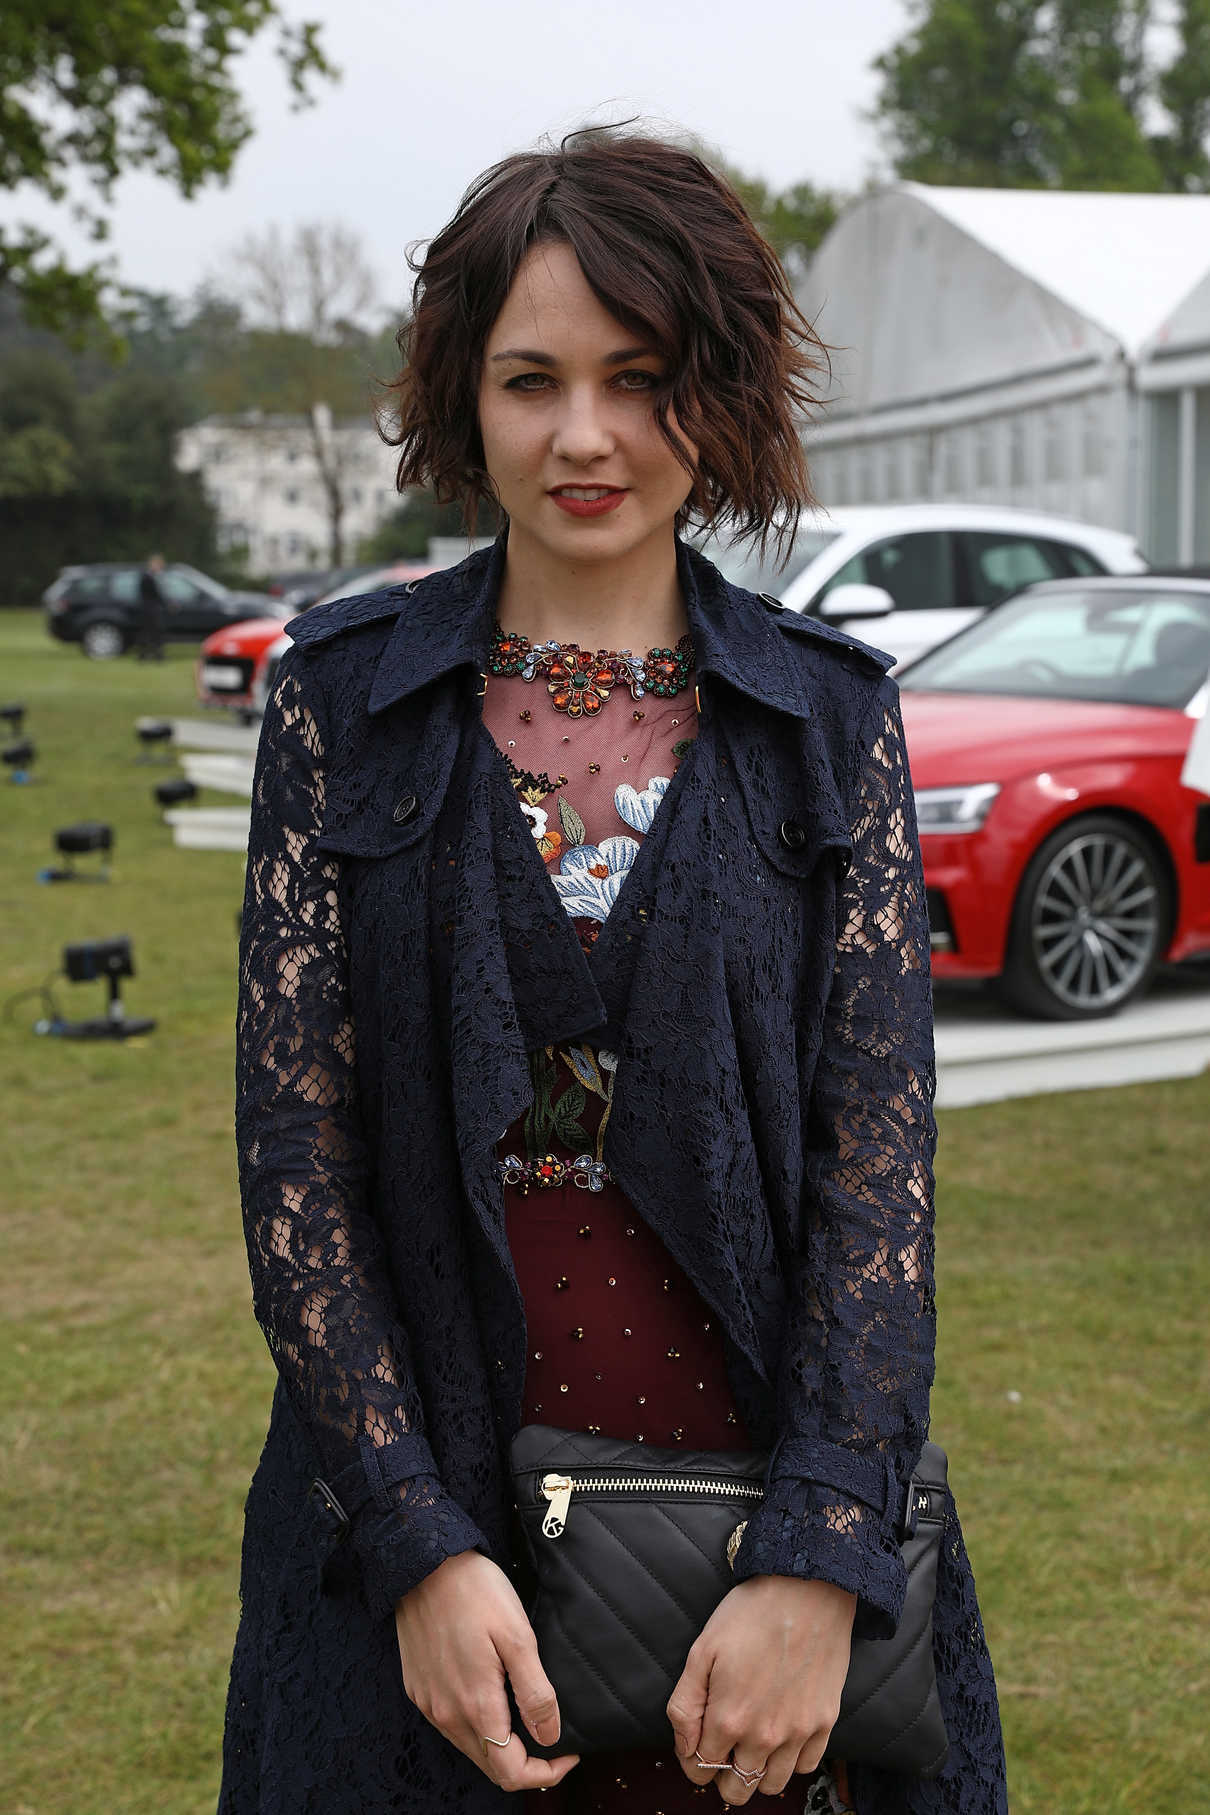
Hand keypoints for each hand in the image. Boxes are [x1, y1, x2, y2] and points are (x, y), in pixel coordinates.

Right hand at [394, 1550, 579, 1792]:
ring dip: (501, 1745)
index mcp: (476, 1704)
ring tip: (526, 1717)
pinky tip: (492, 1697)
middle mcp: (447, 1714)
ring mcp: (429, 1703)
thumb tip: (550, 1736)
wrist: (424, 1561)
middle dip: (525, 1763)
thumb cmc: (475, 1591)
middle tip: (553, 1737)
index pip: (510, 1772)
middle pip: (490, 1765)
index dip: (544, 1774)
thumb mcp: (518, 1636)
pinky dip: (477, 1726)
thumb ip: (535, 1692)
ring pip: (470, 1747)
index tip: (567, 1754)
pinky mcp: (418, 1689)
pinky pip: (451, 1724)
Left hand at [667, 1575, 855, 1802]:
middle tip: (723, 1748)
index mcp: (728, 1719)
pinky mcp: (824, 1723)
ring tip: (751, 1744)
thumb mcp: (702, 1649)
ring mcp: (798, 1732)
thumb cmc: (751, 1612)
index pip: (700, 1770)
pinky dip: (789, 1761)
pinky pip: (805, 1767)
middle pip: (736, 1790)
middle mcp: (764, 1736)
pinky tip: (781, 1737)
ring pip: (771, 1786)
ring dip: (756, 1772)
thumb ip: (685, 1705)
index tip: (697, 1742)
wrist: (807, 1588)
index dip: (692, 1759)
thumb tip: (685, 1748)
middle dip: (722, 1776)